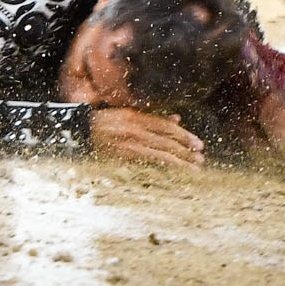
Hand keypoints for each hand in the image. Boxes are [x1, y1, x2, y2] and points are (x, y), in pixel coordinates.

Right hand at [88, 108, 205, 168]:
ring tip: (194, 167)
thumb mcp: (131, 113)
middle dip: (186, 150)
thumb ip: (154, 117)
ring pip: (160, 154)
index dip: (184, 135)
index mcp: (138, 117)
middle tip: (201, 157)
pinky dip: (163, 167)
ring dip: (179, 161)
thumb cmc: (107, 120)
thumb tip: (177, 118)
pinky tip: (174, 172)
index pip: (166, 127)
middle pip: (167, 142)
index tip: (198, 143)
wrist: (83, 131)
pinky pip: (148, 163)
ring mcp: (130, 145)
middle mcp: (136, 131)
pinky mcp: (125, 157)